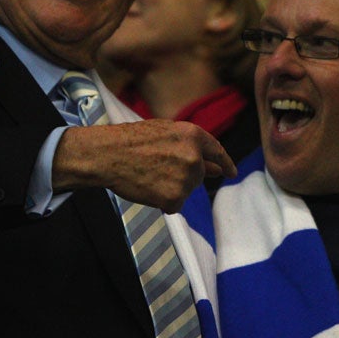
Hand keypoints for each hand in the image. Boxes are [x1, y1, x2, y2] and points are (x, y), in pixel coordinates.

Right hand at [53, 119, 236, 212]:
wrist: (107, 154)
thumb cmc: (131, 140)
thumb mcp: (165, 132)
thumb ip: (191, 148)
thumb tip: (215, 168)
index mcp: (193, 135)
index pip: (217, 152)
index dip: (225, 163)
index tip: (231, 173)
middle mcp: (195, 156)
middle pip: (198, 175)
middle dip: (184, 176)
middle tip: (157, 170)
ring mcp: (186, 178)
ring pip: (186, 190)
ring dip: (171, 188)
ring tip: (148, 175)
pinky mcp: (175, 197)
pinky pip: (174, 205)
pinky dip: (162, 202)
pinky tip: (147, 188)